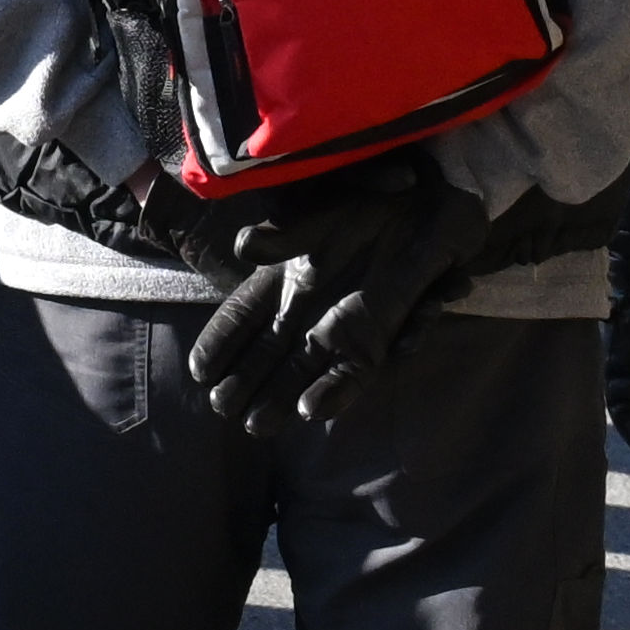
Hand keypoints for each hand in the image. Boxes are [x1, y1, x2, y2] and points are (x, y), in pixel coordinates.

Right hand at [178, 166, 482, 421]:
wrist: (429, 203)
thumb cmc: (371, 204)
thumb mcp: (320, 215)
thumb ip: (283, 235)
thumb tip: (243, 246)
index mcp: (285, 279)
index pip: (242, 317)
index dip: (221, 343)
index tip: (199, 370)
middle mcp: (307, 309)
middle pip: (268, 354)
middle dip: (246, 382)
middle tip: (223, 409)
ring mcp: (341, 327)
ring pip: (303, 372)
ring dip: (281, 396)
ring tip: (256, 426)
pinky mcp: (379, 338)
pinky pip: (354, 372)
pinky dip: (335, 391)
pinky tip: (312, 409)